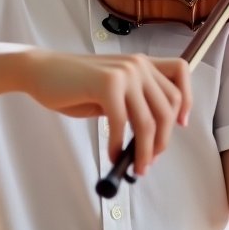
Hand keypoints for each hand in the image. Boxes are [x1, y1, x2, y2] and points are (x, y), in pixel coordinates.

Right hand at [22, 51, 191, 174]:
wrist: (42, 72)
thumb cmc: (75, 85)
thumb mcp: (113, 90)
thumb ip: (135, 102)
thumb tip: (154, 136)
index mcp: (142, 63)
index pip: (180, 74)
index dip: (186, 100)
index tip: (181, 124)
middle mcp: (138, 64)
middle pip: (167, 107)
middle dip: (162, 140)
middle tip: (149, 160)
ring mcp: (124, 73)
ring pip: (148, 121)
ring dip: (144, 150)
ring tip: (135, 166)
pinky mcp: (107, 85)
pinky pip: (122, 124)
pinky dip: (118, 145)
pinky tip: (111, 154)